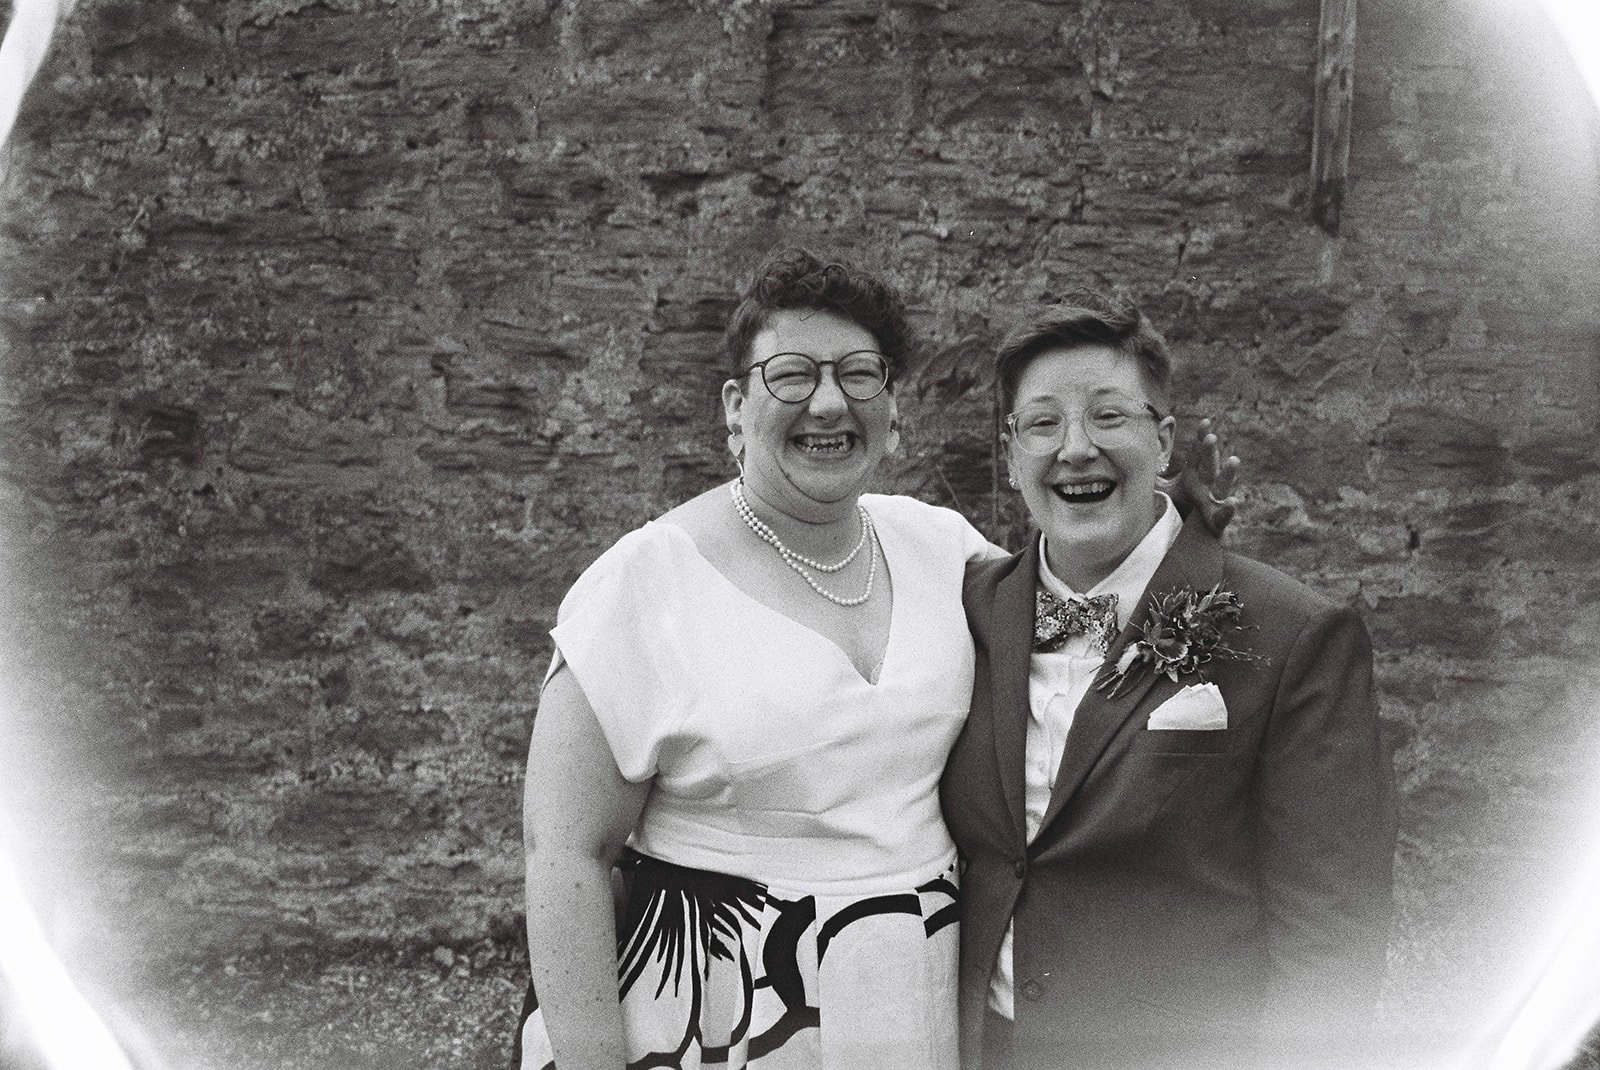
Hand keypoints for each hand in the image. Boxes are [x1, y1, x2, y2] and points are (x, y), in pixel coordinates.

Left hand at [1171, 418, 1239, 537]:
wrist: (1191, 538)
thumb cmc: (1182, 510)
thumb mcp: (1167, 488)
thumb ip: (1160, 470)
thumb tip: (1153, 448)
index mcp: (1196, 477)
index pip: (1198, 454)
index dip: (1201, 438)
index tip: (1205, 421)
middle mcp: (1207, 487)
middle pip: (1210, 465)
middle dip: (1210, 451)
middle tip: (1210, 437)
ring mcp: (1214, 503)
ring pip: (1223, 486)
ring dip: (1228, 474)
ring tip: (1234, 460)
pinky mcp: (1217, 523)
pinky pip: (1224, 516)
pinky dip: (1229, 510)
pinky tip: (1233, 502)